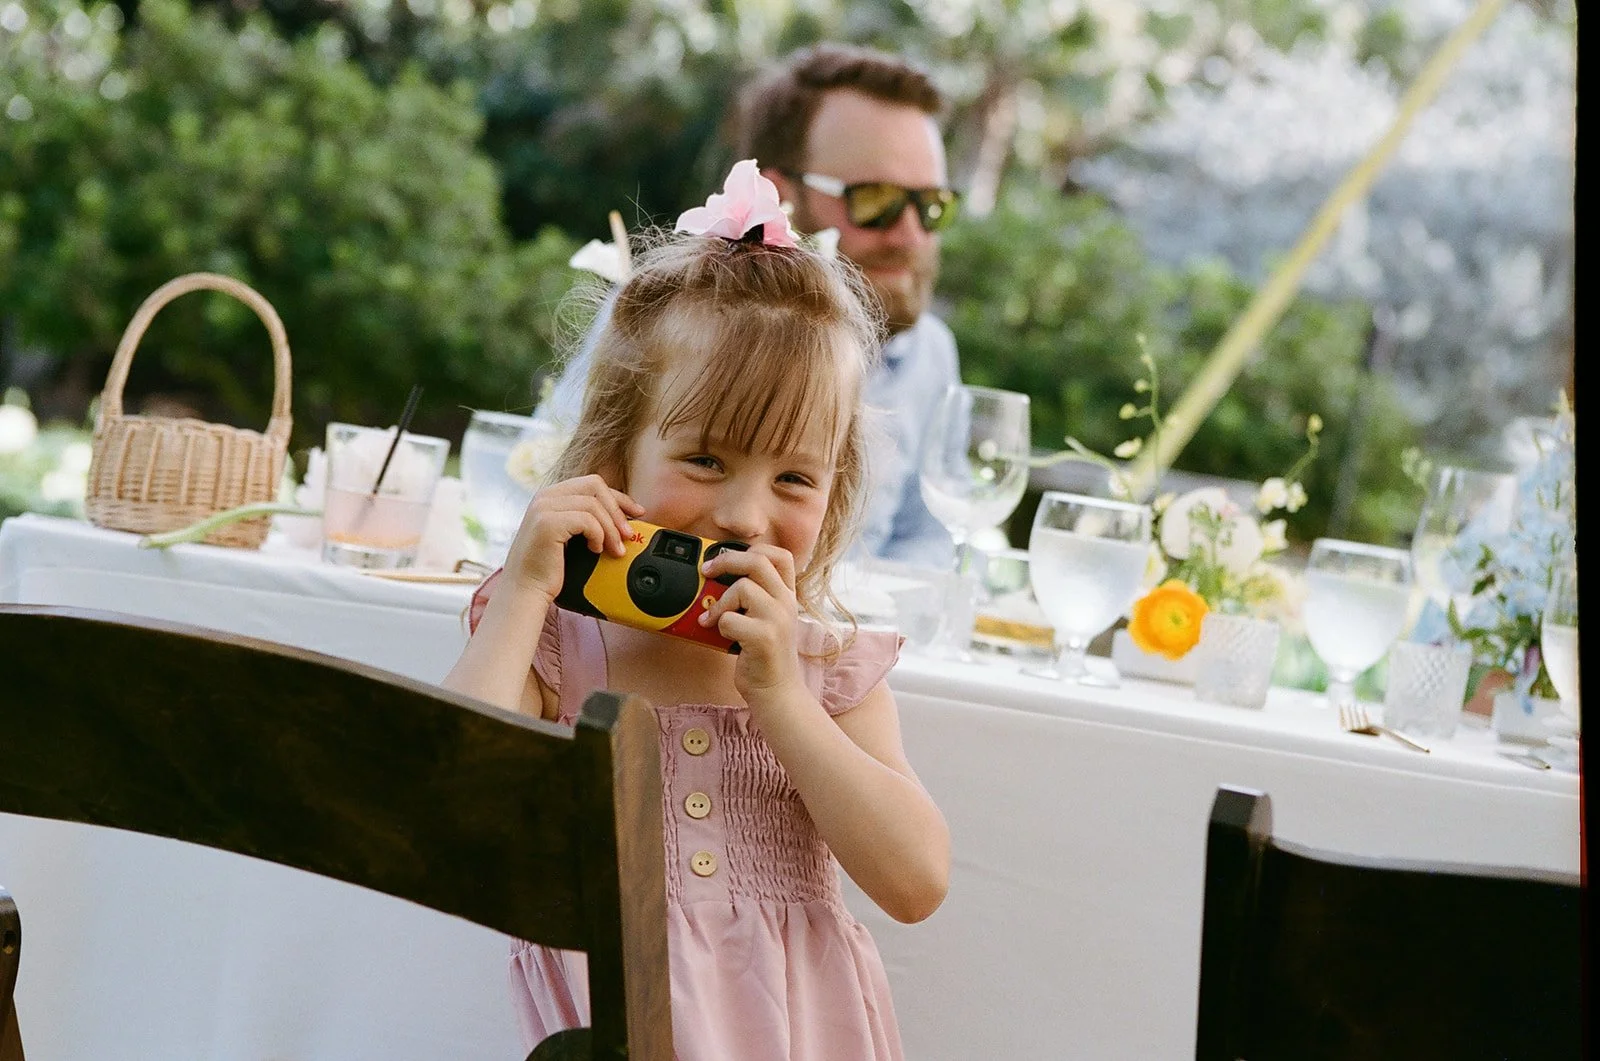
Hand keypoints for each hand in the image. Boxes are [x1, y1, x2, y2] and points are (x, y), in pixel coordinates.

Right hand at [503, 474, 642, 601]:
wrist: (526, 591)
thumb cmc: (548, 569)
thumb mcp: (570, 537)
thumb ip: (586, 521)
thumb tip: (624, 517)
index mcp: (550, 496)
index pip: (592, 484)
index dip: (618, 497)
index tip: (637, 513)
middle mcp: (544, 497)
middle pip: (595, 486)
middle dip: (618, 509)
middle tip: (629, 535)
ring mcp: (543, 508)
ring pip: (594, 505)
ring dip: (611, 528)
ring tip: (614, 549)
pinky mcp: (547, 523)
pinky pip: (587, 520)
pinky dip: (598, 535)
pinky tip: (595, 550)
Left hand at [698, 544, 805, 703]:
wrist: (777, 692)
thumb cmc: (765, 655)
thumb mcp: (768, 619)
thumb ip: (755, 597)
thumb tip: (717, 576)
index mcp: (788, 595)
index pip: (780, 555)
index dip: (752, 549)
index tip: (728, 557)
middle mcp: (786, 602)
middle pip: (757, 560)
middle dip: (726, 560)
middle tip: (707, 571)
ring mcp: (778, 619)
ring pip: (741, 588)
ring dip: (719, 603)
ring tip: (711, 619)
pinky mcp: (764, 638)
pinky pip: (730, 619)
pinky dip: (719, 626)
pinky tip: (720, 636)